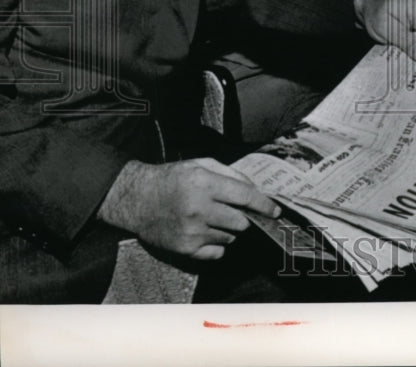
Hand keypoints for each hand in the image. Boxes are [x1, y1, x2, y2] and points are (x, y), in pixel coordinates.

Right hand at [97, 158, 279, 259]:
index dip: (265, 205)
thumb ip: (231, 174)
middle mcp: (199, 209)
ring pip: (230, 237)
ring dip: (229, 229)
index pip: (245, 197)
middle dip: (244, 217)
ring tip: (213, 218)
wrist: (136, 199)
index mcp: (204, 184)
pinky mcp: (185, 249)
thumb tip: (255, 189)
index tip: (276, 211)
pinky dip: (218, 244)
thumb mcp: (201, 164)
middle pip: (241, 222)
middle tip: (235, 211)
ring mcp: (191, 232)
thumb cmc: (172, 178)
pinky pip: (217, 252)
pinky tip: (206, 232)